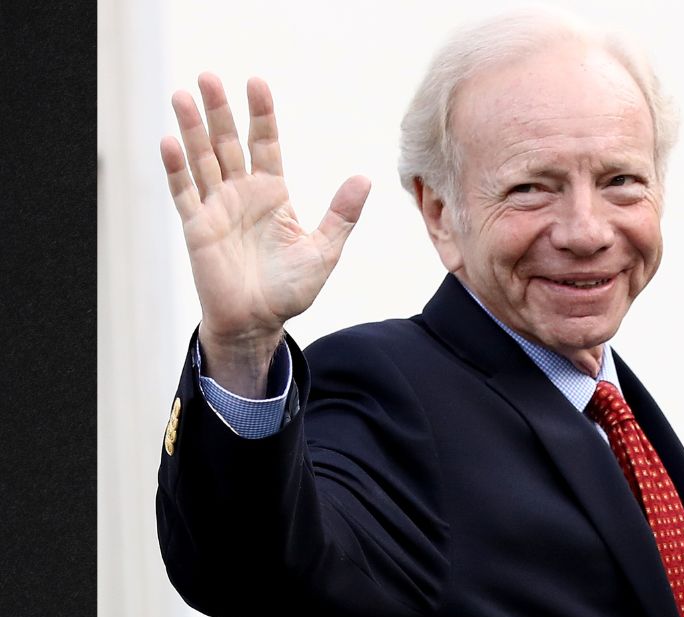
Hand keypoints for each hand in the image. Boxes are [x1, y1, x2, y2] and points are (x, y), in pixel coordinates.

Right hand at [160, 73, 369, 395]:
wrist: (259, 322)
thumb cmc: (290, 290)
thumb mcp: (324, 250)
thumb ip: (342, 214)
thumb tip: (364, 178)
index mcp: (273, 194)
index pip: (266, 143)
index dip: (261, 114)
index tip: (257, 83)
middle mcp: (242, 194)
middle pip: (228, 142)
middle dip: (220, 110)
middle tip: (209, 76)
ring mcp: (217, 208)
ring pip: (202, 159)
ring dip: (192, 129)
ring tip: (183, 96)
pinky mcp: (198, 228)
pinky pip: (184, 193)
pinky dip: (177, 168)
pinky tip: (170, 142)